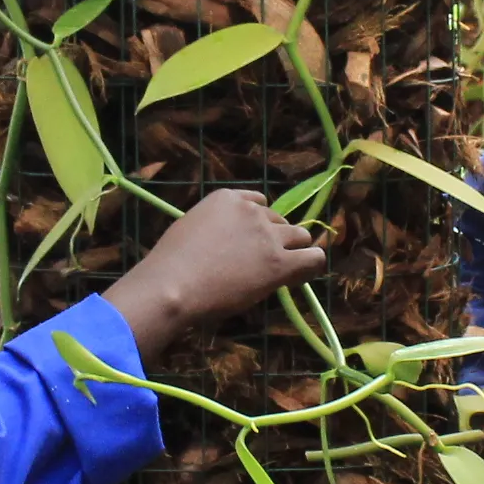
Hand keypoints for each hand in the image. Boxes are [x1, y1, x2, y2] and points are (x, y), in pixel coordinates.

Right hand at [101, 189, 327, 360]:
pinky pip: (313, 258)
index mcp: (227, 198)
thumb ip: (214, 228)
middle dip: (275, 238)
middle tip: (262, 261)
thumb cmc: (170, 263)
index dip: (259, 224)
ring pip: (300, 236)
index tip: (252, 241)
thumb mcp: (190, 228)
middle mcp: (252, 211)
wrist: (173, 284)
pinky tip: (305, 273)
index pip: (258, 203)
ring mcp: (268, 236)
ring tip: (285, 269)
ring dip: (294, 250)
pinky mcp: (279, 263)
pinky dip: (313, 263)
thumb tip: (222, 244)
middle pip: (280, 221)